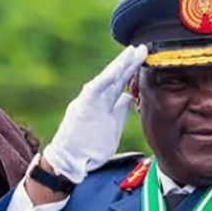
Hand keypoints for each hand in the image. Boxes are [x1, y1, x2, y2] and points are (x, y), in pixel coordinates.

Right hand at [42, 44, 147, 183]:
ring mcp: (88, 101)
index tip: (144, 59)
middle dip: (129, 63)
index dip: (132, 71)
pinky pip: (97, 89)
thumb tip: (130, 98)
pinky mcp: (83, 106)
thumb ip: (120, 111)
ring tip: (133, 52)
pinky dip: (108, 77)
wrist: (67, 161)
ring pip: (107, 80)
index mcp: (103, 103)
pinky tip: (118, 67)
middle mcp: (95, 98)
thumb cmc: (88, 147)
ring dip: (120, 65)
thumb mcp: (111, 126)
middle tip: (143, 48)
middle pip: (116, 77)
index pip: (120, 83)